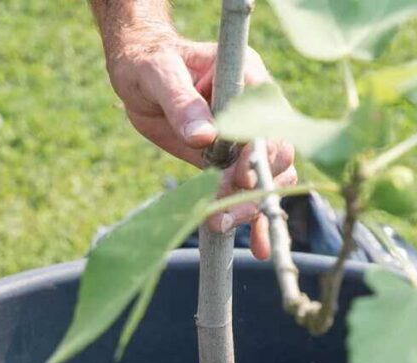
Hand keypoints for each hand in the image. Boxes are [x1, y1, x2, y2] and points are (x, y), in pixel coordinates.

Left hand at [105, 32, 295, 259]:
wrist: (140, 74)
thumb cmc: (150, 62)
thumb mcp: (159, 74)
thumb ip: (181, 101)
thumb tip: (204, 136)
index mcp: (248, 81)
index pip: (269, 121)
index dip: (260, 152)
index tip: (240, 176)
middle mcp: (256, 113)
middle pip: (276, 157)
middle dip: (254, 189)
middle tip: (222, 211)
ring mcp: (246, 141)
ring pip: (267, 181)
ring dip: (250, 208)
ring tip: (219, 223)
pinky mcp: (231, 163)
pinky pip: (250, 193)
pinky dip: (254, 219)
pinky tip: (256, 246)